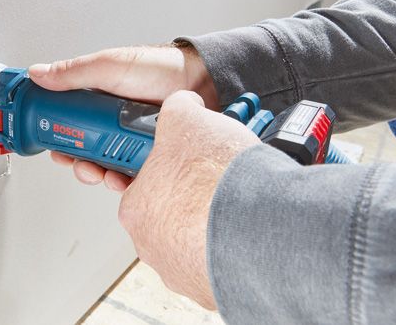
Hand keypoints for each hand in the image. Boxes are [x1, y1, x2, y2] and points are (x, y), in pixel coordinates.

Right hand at [28, 45, 218, 189]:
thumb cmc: (161, 68)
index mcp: (100, 101)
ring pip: (107, 167)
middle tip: (77, 163)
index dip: (59, 137)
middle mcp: (115, 123)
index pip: (70, 124)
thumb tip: (39, 74)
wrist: (203, 82)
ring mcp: (133, 141)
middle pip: (86, 151)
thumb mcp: (110, 66)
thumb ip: (73, 73)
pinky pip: (134, 178)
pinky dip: (125, 182)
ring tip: (102, 171)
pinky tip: (123, 178)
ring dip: (99, 174)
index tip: (52, 147)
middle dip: (78, 162)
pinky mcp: (152, 158)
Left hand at [118, 90, 259, 307]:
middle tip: (217, 180)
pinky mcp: (211, 292)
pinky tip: (247, 226)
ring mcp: (180, 272)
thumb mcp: (187, 118)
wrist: (259, 224)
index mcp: (135, 209)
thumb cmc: (215, 179)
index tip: (189, 163)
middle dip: (192, 197)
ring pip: (194, 241)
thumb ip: (177, 107)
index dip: (169, 169)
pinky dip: (232, 247)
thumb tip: (182, 103)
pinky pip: (219, 263)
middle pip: (169, 215)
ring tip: (238, 202)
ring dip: (212, 223)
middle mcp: (151, 246)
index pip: (144, 186)